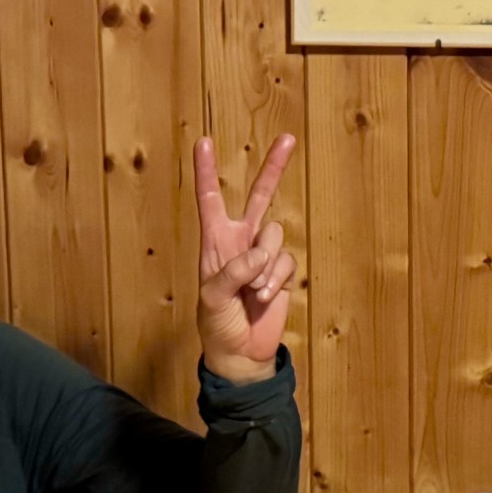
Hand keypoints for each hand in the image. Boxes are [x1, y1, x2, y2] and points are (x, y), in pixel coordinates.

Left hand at [194, 134, 296, 384]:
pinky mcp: (282, 273)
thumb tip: (258, 255)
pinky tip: (264, 299)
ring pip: (275, 236)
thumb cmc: (216, 325)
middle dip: (274, 168)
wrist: (241, 353)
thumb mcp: (212, 299)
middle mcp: (241, 241)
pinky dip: (276, 281)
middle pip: (260, 196)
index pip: (211, 198)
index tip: (203, 141)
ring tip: (251, 292)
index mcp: (214, 241)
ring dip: (265, 266)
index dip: (206, 171)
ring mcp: (264, 256)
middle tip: (288, 138)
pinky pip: (287, 262)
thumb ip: (232, 273)